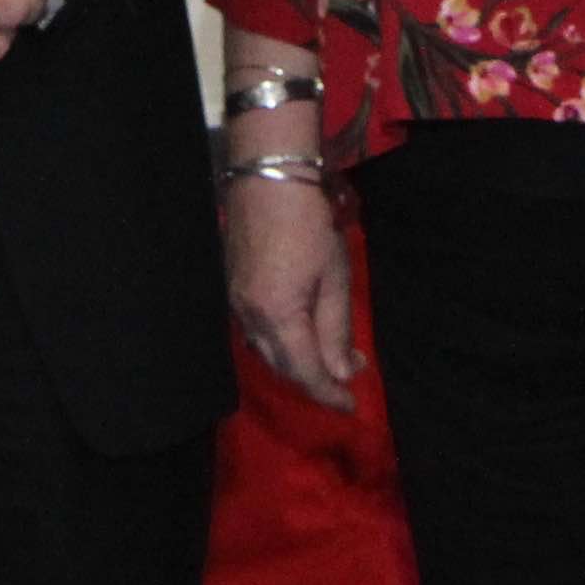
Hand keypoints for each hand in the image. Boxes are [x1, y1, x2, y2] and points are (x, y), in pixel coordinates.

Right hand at [222, 172, 356, 411]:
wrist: (268, 178)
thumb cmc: (308, 223)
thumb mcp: (334, 278)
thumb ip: (335, 329)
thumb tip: (340, 371)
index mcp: (276, 316)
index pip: (304, 372)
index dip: (328, 394)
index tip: (352, 406)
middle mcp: (249, 317)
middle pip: (282, 367)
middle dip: (316, 379)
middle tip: (349, 374)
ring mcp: (236, 303)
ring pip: (267, 351)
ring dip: (298, 362)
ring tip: (331, 354)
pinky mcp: (233, 289)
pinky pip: (256, 332)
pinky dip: (281, 343)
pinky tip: (301, 333)